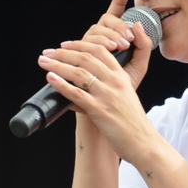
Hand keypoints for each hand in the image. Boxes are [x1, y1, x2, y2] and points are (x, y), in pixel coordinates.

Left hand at [35, 0, 158, 161]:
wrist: (143, 143)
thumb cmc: (133, 123)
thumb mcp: (126, 96)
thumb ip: (109, 86)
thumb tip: (85, 83)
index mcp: (122, 77)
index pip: (100, 50)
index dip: (80, 45)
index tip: (64, 45)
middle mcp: (115, 82)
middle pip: (86, 58)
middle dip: (63, 53)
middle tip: (47, 53)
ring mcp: (107, 95)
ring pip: (79, 73)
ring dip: (58, 65)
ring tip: (44, 62)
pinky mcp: (100, 110)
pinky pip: (77, 94)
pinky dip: (61, 84)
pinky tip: (51, 79)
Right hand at [77, 0, 153, 89]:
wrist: (107, 107)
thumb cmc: (122, 86)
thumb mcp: (139, 65)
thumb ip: (144, 45)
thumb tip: (139, 24)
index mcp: (113, 37)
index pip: (115, 15)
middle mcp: (98, 39)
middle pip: (105, 21)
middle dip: (117, 27)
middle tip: (127, 40)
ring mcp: (87, 46)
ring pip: (95, 32)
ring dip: (108, 36)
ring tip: (118, 47)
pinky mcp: (78, 56)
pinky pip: (84, 44)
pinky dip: (97, 44)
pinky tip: (107, 48)